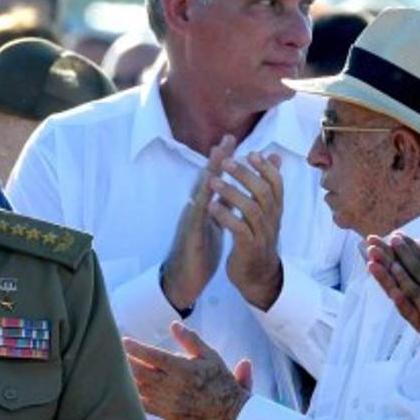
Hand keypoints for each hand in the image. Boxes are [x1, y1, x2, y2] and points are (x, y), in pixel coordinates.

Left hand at [123, 322, 249, 419]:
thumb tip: (174, 324)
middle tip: (115, 353)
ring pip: (140, 389)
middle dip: (126, 362)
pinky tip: (126, 389)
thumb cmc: (220, 380)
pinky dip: (134, 397)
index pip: (153, 356)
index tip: (124, 341)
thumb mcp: (209, 355)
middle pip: (141, 372)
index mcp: (183, 369)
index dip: (136, 348)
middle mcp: (173, 386)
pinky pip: (145, 406)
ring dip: (127, 378)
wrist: (229, 412)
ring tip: (117, 368)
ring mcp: (169, 402)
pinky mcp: (169, 415)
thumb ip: (190, 340)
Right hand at [161, 136, 237, 312]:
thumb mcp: (216, 225)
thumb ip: (224, 207)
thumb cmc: (200, 253)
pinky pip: (197, 218)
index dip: (224, 161)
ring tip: (217, 158)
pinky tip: (207, 194)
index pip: (216, 180)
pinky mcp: (191, 236)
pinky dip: (203, 205)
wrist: (184, 280)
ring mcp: (191, 221)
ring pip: (200, 194)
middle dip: (217, 159)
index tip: (234, 140)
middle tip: (227, 139)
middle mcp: (196, 210)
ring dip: (208, 175)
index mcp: (205, 207)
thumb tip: (235, 190)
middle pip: (207, 180)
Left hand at [210, 151, 284, 309]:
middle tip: (227, 162)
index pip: (276, 184)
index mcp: (275, 210)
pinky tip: (212, 206)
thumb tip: (274, 155)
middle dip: (245, 175)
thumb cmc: (258, 239)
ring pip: (251, 209)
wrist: (257, 277)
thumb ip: (267, 184)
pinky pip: (239, 230)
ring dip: (231, 193)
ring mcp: (261, 235)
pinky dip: (226, 216)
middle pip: (263, 192)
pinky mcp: (248, 249)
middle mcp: (272, 220)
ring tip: (213, 181)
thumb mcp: (266, 211)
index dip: (265, 168)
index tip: (250, 154)